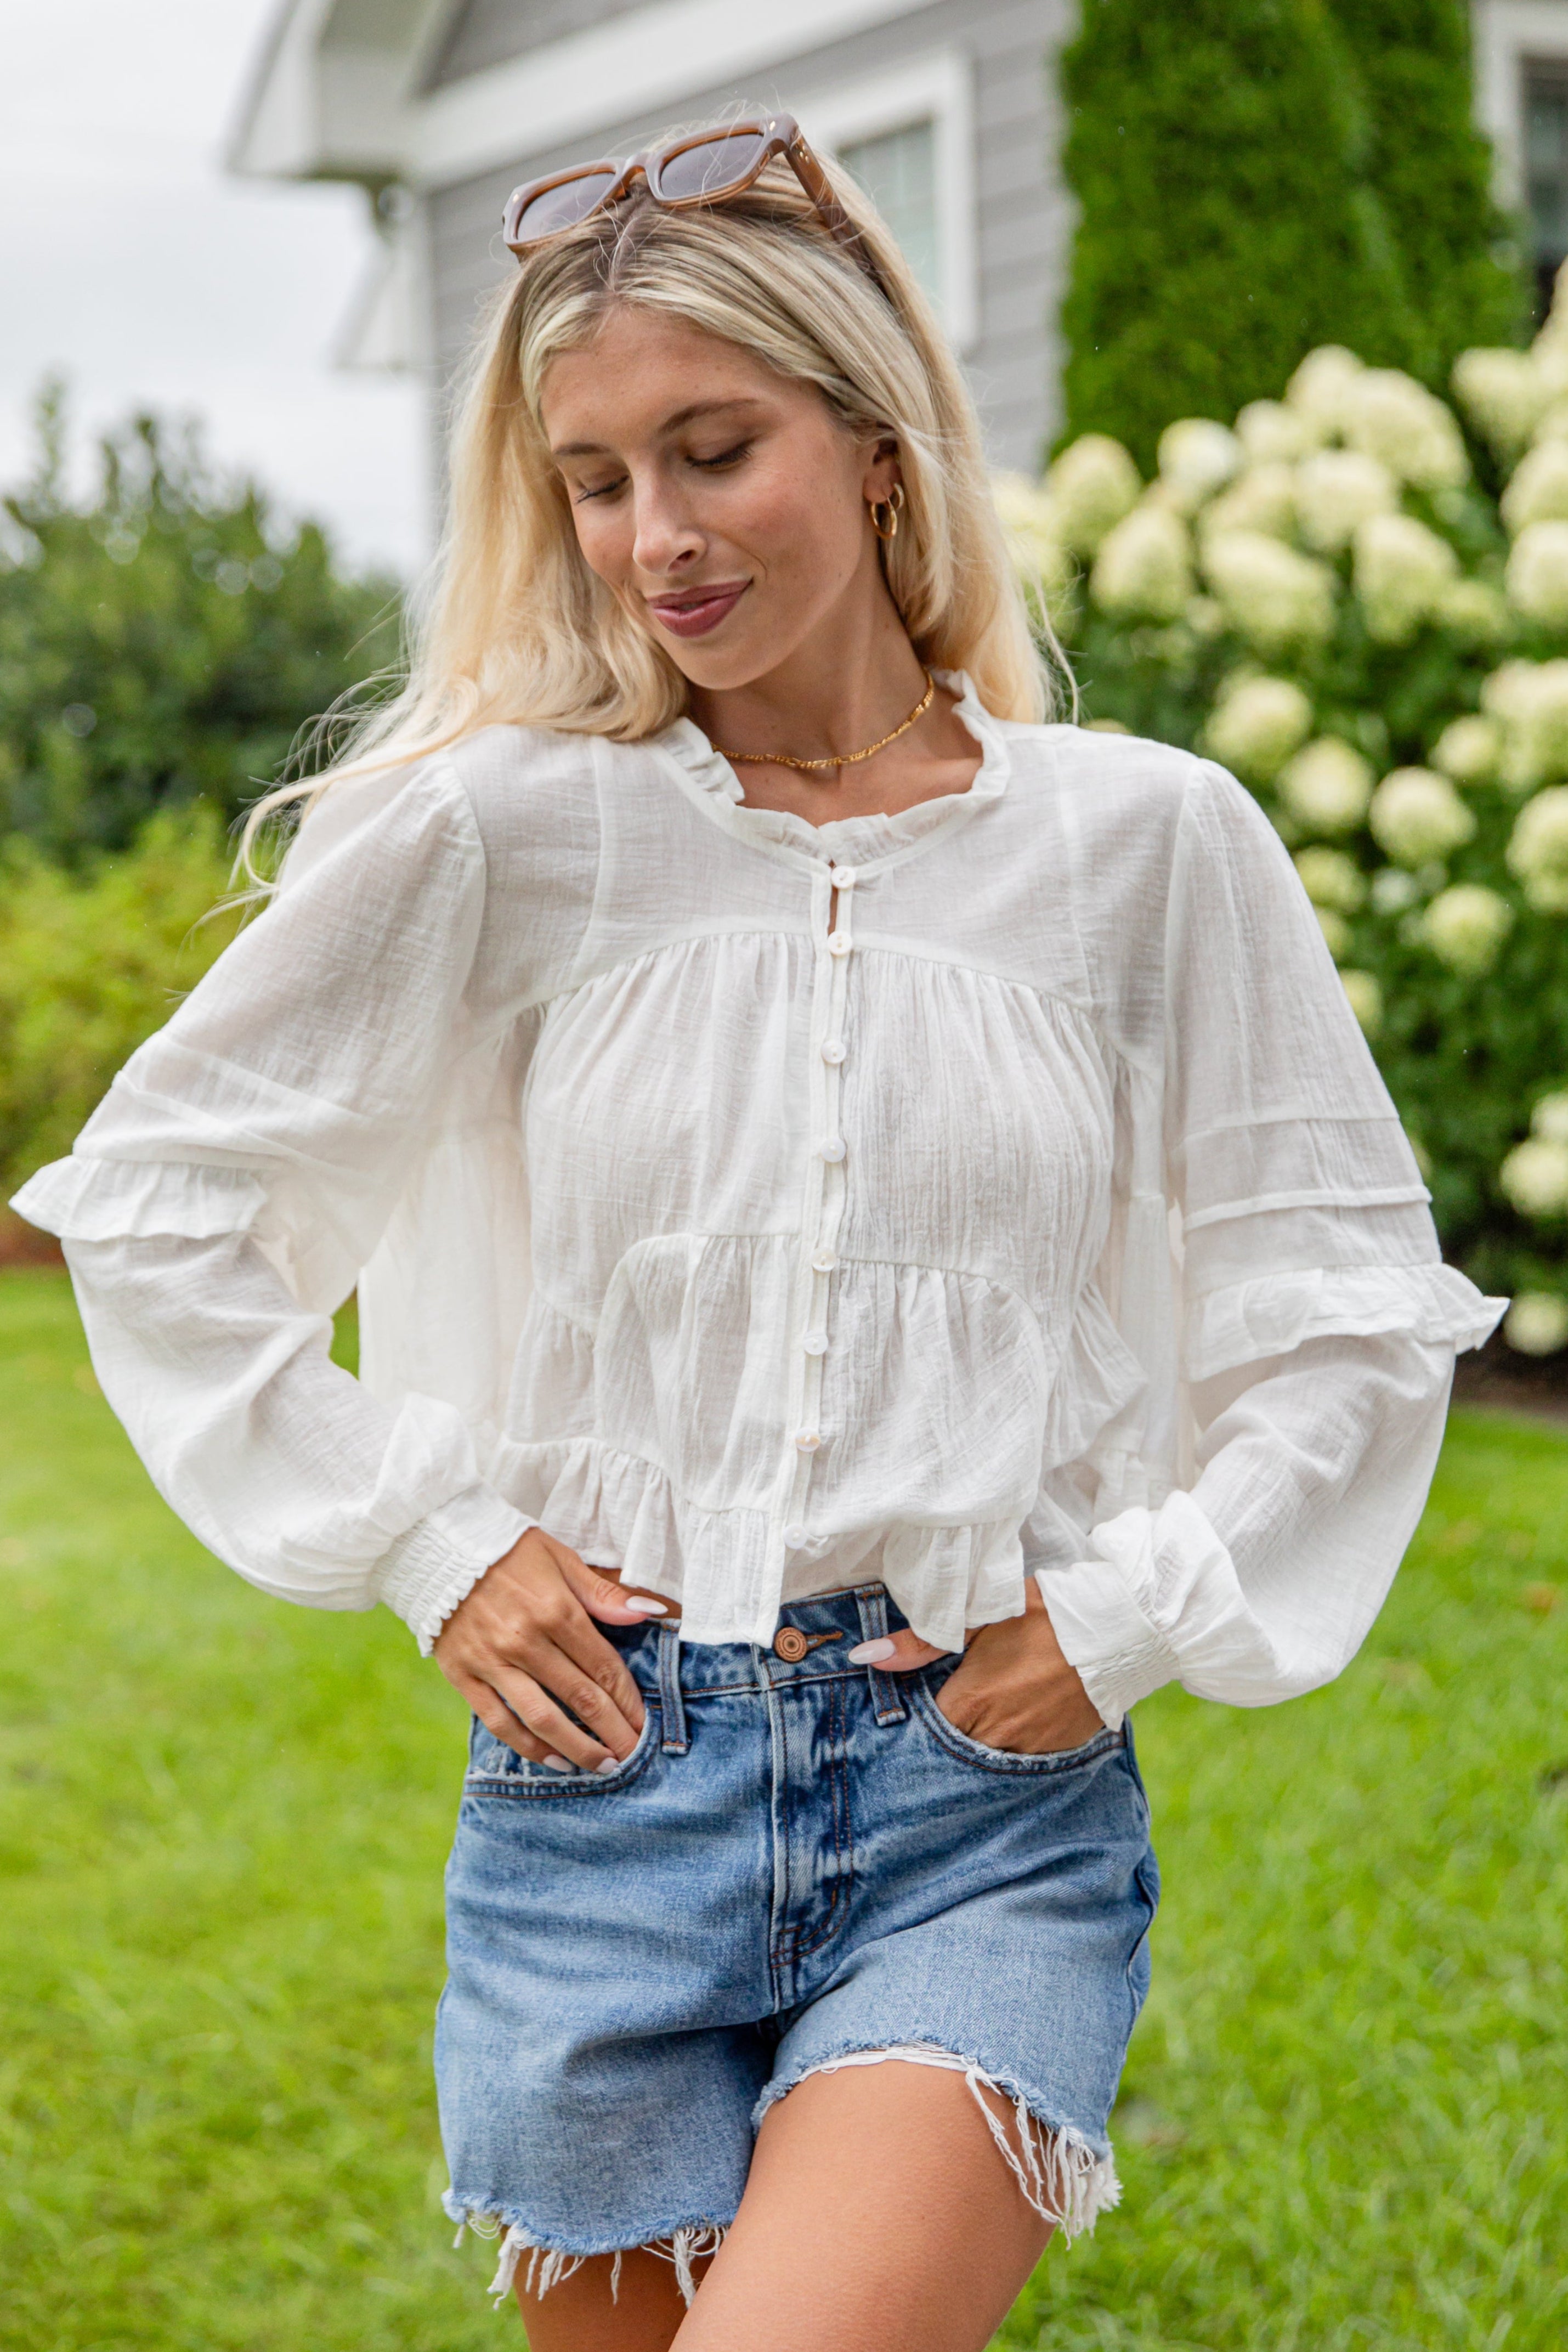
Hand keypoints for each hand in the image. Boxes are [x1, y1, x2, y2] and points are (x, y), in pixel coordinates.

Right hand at [433, 1527, 670, 1771]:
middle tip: (634, 1758)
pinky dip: (528, 1746)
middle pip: (581, 1698)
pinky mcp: (463, 1675)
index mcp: (555, 1610)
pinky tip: (553, 1760)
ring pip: (542, 1718)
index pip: (603, 1667)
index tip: (645, 1725)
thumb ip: (603, 1593)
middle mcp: (525, 1641)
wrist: (439, 1545)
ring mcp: (492, 1661)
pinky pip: (499, 1721)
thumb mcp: (561, 1558)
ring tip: (602, 1767)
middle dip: (613, 1732)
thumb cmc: (509, 1550)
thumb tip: (649, 1612)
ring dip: (577, 1748)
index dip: (628, 1701)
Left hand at [849, 1579, 1104, 1755]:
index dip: (919, 1721)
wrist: (1116, 1628)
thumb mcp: (980, 1616)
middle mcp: (996, 1737)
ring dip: (982, 1743)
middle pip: (955, 1751)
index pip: (925, 1731)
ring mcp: (1030, 1751)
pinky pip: (1024, 1762)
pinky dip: (1016, 1745)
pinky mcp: (1058, 1753)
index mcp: (970, 1704)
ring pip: (989, 1760)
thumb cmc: (1043, 1615)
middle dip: (948, 1737)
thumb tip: (867, 1657)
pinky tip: (1019, 1719)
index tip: (922, 1705)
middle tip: (956, 1708)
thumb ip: (921, 1642)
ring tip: (990, 1712)